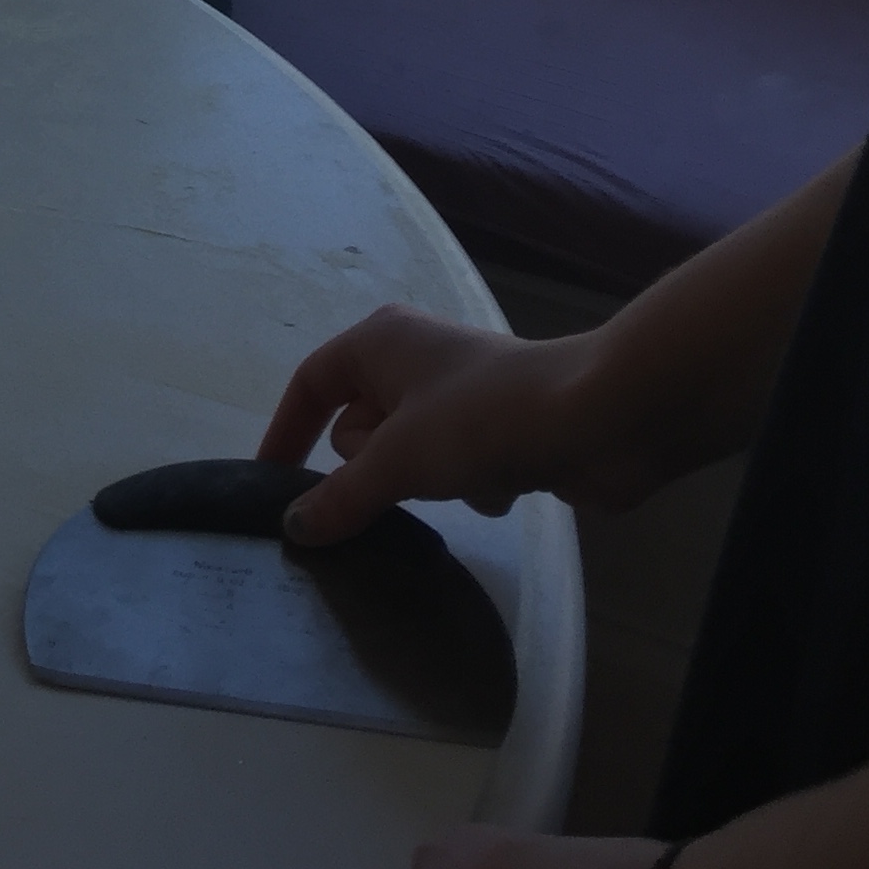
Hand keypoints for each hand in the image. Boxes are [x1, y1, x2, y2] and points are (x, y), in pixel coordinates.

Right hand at [259, 307, 663, 546]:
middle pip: (359, 427)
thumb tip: (294, 527)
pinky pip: (456, 469)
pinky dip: (473, 484)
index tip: (272, 485)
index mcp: (379, 342)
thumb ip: (341, 497)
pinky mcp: (499, 429)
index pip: (310, 383)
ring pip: (409, 456)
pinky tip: (505, 484)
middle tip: (401, 477)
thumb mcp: (398, 458)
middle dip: (379, 464)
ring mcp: (459, 395)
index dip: (286, 431)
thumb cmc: (482, 419)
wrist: (596, 420)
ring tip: (463, 478)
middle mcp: (414, 360)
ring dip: (431, 480)